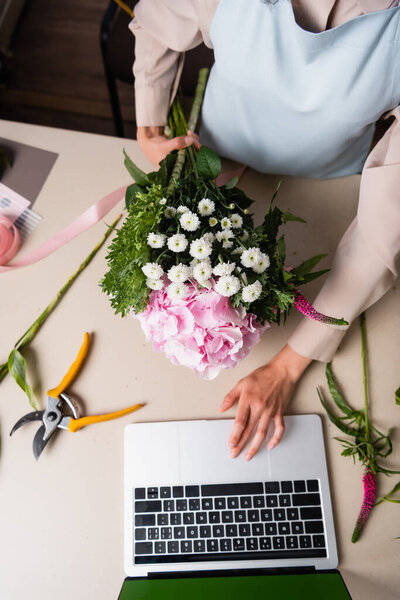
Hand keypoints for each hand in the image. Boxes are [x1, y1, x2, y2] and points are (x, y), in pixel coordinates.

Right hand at [137, 126, 200, 165]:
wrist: (149, 143)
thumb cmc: (154, 149)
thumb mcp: (165, 146)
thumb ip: (178, 143)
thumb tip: (191, 140)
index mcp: (178, 169)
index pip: (193, 165)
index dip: (198, 155)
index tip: (197, 145)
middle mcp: (182, 165)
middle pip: (196, 157)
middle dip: (197, 145)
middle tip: (193, 137)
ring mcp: (183, 157)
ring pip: (194, 150)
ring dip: (194, 141)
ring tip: (190, 133)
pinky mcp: (183, 151)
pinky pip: (191, 146)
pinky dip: (192, 139)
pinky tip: (189, 133)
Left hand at [220, 344, 311, 459]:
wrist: (282, 371)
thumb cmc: (262, 375)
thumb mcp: (242, 382)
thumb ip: (231, 396)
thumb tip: (221, 407)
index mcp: (249, 400)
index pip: (240, 422)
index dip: (234, 435)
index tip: (230, 444)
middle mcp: (260, 407)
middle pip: (249, 430)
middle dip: (241, 444)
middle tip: (234, 454)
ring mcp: (271, 411)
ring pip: (262, 433)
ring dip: (255, 446)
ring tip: (249, 455)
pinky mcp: (280, 412)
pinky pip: (279, 428)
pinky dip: (276, 438)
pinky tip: (271, 446)